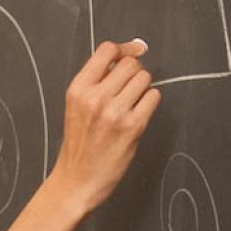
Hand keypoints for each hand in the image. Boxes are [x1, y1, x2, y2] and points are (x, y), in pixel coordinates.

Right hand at [49, 39, 160, 215]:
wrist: (76, 181)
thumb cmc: (78, 147)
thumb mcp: (76, 108)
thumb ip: (97, 83)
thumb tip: (127, 55)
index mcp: (78, 90)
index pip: (107, 51)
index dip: (125, 48)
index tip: (135, 50)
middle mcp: (95, 98)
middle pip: (130, 64)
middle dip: (134, 73)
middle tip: (128, 90)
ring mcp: (115, 112)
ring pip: (144, 78)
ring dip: (142, 89)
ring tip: (130, 106)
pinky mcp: (133, 126)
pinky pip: (153, 97)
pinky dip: (149, 103)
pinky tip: (137, 116)